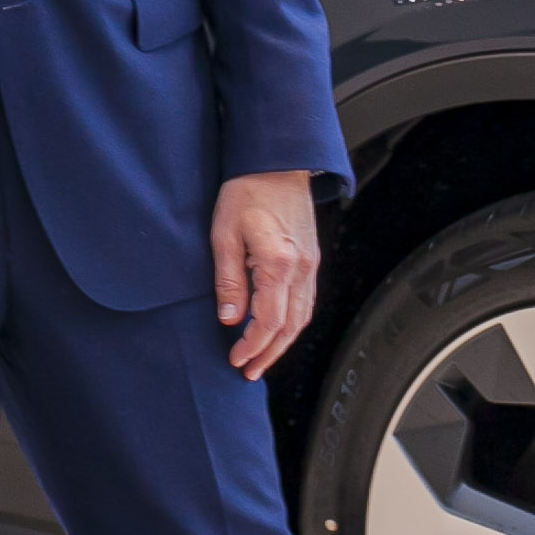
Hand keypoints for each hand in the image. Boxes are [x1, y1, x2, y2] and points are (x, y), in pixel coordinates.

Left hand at [211, 169, 321, 380]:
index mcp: (278, 263)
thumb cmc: (246, 191)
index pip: (270, 321)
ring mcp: (310, 264)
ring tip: (261, 358)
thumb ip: (228, 279)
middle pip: (291, 327)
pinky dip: (293, 323)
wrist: (277, 163)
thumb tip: (230, 320)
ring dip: (283, 342)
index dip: (252, 346)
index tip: (236, 360)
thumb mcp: (223, 234)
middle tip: (248, 371)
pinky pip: (306, 301)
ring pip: (303, 317)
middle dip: (269, 353)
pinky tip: (278, 329)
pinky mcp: (311, 258)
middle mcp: (301, 268)